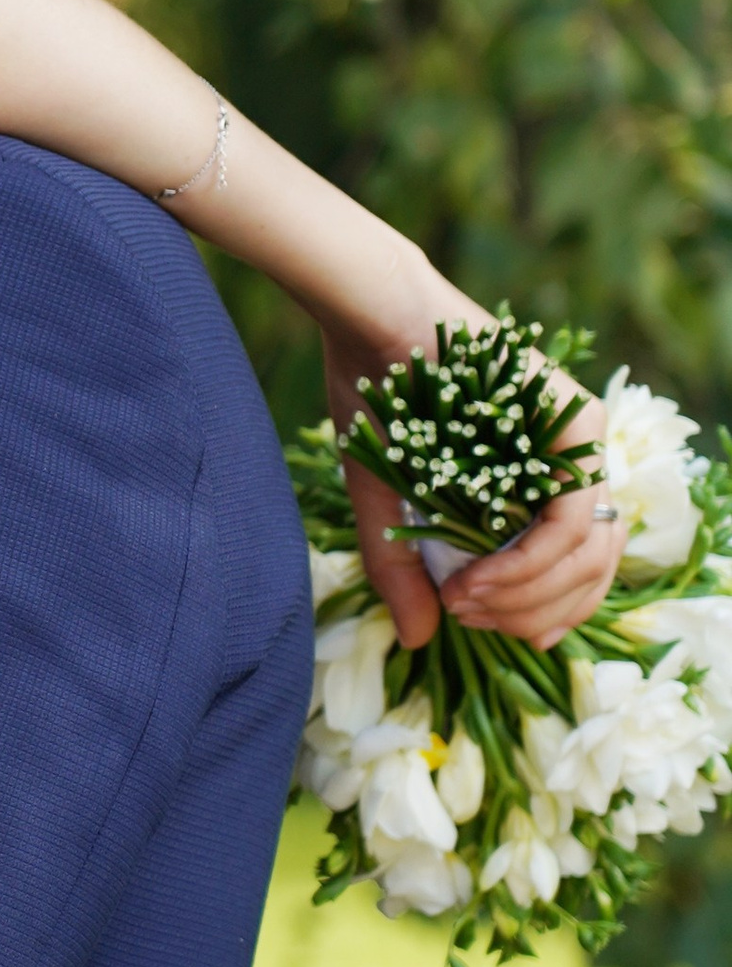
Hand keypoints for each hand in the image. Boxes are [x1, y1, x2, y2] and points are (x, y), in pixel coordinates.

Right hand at [323, 328, 623, 652]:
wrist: (375, 325)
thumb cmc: (381, 399)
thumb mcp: (389, 503)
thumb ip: (406, 570)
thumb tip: (419, 641)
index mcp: (540, 480)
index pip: (576, 568)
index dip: (540, 613)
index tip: (481, 626)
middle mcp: (573, 462)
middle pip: (591, 569)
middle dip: (531, 613)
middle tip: (469, 618)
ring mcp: (583, 441)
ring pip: (590, 553)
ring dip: (527, 595)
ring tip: (466, 602)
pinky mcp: (581, 422)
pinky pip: (570, 518)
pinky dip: (527, 563)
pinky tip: (478, 580)